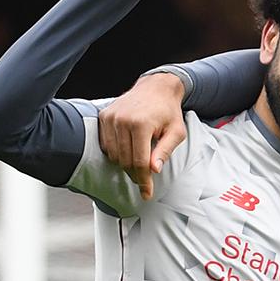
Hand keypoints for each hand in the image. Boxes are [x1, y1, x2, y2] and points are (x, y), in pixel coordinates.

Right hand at [98, 72, 189, 200]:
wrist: (155, 87)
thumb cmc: (168, 112)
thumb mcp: (176, 132)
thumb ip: (165, 150)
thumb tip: (154, 169)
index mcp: (141, 124)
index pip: (140, 162)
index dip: (144, 180)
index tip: (147, 193)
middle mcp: (122, 120)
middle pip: (125, 161)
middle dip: (136, 175)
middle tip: (145, 179)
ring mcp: (110, 117)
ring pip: (114, 156)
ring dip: (125, 164)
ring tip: (139, 162)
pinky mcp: (104, 116)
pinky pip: (106, 145)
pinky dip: (116, 153)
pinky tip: (128, 149)